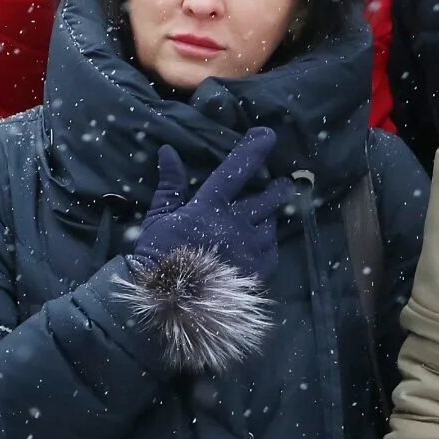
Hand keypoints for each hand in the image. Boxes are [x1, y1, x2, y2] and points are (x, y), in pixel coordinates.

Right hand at [132, 127, 289, 275]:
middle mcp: (238, 224)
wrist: (171, 303)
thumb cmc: (158, 258)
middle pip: (271, 197)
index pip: (236, 170)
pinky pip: (272, 249)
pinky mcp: (260, 271)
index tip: (268, 134)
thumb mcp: (158, 218)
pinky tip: (255, 245)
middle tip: (279, 184)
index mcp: (210, 208)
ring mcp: (252, 249)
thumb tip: (168, 151)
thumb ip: (170, 185)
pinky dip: (266, 243)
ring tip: (258, 220)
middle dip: (278, 187)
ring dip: (268, 217)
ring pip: (272, 223)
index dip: (253, 150)